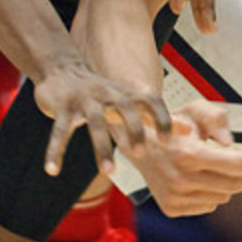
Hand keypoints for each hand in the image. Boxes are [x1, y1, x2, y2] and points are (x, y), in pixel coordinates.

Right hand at [33, 56, 172, 176]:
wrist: (60, 68)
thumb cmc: (100, 93)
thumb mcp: (128, 101)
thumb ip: (156, 117)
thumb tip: (189, 130)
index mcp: (125, 94)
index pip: (150, 102)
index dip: (162, 118)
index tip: (168, 142)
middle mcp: (107, 94)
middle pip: (125, 109)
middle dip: (134, 130)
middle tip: (141, 155)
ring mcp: (83, 99)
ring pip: (94, 123)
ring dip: (102, 148)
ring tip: (110, 172)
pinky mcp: (61, 107)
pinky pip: (59, 131)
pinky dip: (54, 151)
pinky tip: (52, 171)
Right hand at [121, 101, 241, 216]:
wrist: (139, 145)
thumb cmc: (173, 125)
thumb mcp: (193, 110)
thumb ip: (215, 118)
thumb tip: (229, 143)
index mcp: (188, 154)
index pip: (233, 164)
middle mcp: (181, 180)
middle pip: (233, 184)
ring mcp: (175, 197)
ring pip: (223, 196)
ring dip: (227, 184)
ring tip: (213, 168)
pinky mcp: (172, 208)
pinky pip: (208, 205)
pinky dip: (211, 194)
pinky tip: (200, 180)